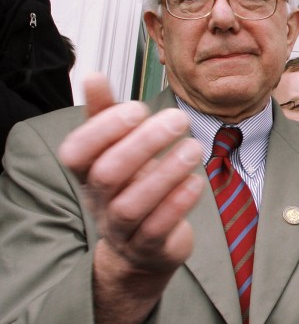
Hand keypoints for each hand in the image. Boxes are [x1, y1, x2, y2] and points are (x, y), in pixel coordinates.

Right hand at [57, 74, 203, 323]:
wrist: (144, 248)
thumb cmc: (132, 186)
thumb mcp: (117, 150)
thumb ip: (106, 115)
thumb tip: (93, 75)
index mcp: (87, 174)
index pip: (76, 152)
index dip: (103, 129)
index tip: (138, 108)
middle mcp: (99, 202)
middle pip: (107, 175)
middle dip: (143, 144)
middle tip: (179, 119)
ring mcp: (122, 229)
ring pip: (133, 205)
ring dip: (165, 173)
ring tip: (194, 147)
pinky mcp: (150, 248)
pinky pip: (158, 228)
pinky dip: (178, 203)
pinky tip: (197, 180)